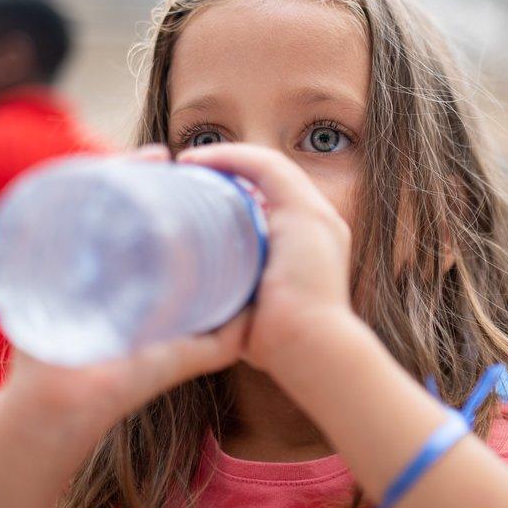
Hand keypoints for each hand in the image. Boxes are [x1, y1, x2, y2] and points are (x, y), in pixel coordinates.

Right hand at [0, 144, 245, 452]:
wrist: (66, 411)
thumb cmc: (119, 386)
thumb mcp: (180, 356)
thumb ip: (218, 339)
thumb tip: (258, 318)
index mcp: (123, 277)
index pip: (140, 220)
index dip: (160, 192)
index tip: (184, 172)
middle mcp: (93, 264)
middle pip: (112, 203)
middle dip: (132, 175)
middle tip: (160, 158)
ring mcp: (64, 262)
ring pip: (85, 202)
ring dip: (108, 174)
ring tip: (138, 160)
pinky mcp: (34, 266)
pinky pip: (45, 216)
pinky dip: (64, 189)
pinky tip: (89, 172)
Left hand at [175, 143, 361, 378]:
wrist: (312, 350)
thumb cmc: (283, 344)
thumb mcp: (258, 311)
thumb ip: (238, 296)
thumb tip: (199, 301)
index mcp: (312, 242)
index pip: (275, 200)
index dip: (238, 191)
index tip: (199, 199)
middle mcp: (320, 221)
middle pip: (271, 178)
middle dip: (230, 170)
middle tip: (188, 176)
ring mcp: (317, 214)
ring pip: (267, 165)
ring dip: (225, 158)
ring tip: (188, 163)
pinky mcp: (305, 211)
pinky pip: (264, 166)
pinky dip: (230, 158)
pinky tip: (197, 161)